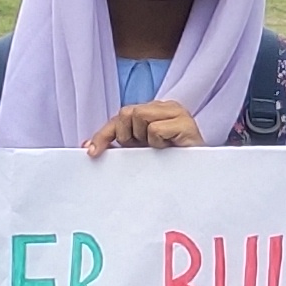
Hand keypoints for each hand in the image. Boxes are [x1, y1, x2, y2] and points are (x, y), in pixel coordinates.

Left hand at [85, 102, 202, 153]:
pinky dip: (157, 142)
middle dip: (127, 135)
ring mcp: (178, 112)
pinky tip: (169, 148)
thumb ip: (118, 142)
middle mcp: (166, 107)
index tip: (91, 152)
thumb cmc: (169, 164)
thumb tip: (88, 145)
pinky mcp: (186, 123)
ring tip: (158, 148)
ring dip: (143, 138)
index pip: (121, 115)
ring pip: (139, 116)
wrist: (197, 178)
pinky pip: (155, 129)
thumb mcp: (139, 150)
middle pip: (127, 112)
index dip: (104, 134)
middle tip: (142, 148)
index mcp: (155, 110)